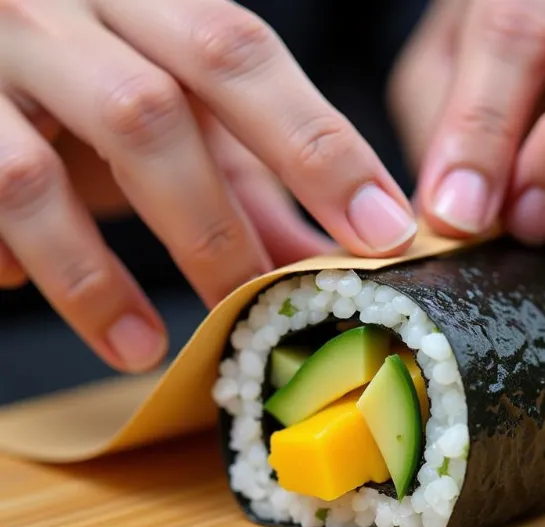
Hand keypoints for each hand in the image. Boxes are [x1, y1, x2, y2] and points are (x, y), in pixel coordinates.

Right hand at [0, 0, 416, 372]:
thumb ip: (247, 181)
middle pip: (152, 114)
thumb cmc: (88, 80)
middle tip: (263, 305)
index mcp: (146, 1)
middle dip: (219, 226)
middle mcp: (63, 12)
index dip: (319, 147)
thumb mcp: (176, 113)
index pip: (242, 56)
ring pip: (42, 174)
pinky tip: (28, 293)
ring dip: (103, 279)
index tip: (383, 230)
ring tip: (148, 350)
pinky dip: (17, 264)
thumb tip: (324, 261)